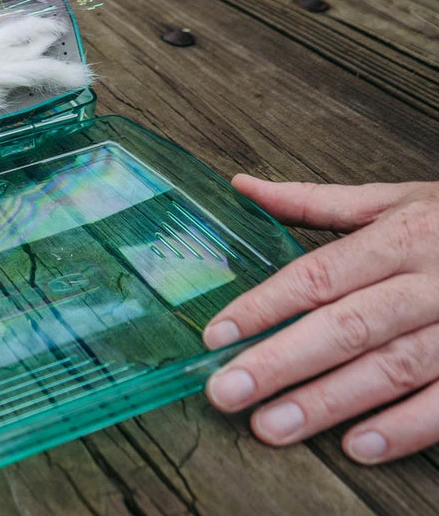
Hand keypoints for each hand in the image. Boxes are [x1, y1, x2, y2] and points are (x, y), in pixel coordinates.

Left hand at [204, 175, 438, 462]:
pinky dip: (404, 428)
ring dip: (329, 402)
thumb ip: (316, 201)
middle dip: (281, 362)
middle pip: (346, 327)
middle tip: (228, 391)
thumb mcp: (394, 200)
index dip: (264, 306)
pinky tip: (358, 446)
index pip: (318, 275)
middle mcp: (428, 283)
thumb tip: (244, 187)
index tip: (217, 334)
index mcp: (399, 238)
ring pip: (390, 369)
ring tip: (273, 425)